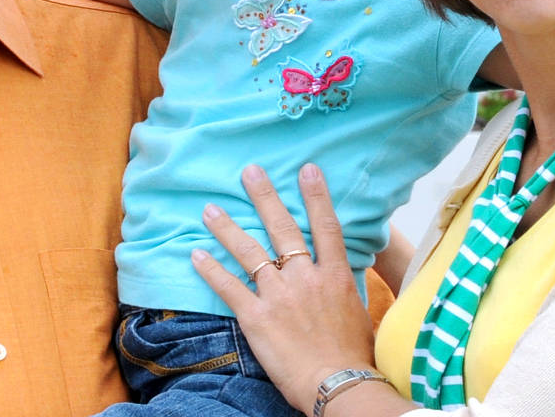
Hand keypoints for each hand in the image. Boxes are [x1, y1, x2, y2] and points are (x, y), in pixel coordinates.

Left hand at [193, 164, 378, 414]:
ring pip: (249, 252)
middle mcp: (306, 278)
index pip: (326, 227)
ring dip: (227, 228)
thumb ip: (345, 290)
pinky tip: (195, 255)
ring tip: (209, 210)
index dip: (316, 196)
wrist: (338, 383)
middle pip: (283, 229)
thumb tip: (341, 279)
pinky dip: (211, 270)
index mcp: (335, 276)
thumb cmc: (354, 356)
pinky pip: (229, 287)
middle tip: (249, 173)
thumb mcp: (359, 314)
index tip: (306, 170)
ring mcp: (279, 295)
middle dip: (264, 198)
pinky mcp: (256, 317)